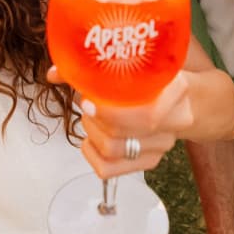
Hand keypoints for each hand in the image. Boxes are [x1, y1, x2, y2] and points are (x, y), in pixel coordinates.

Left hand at [45, 64, 188, 178]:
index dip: (110, 111)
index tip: (88, 100)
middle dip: (95, 118)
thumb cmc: (151, 78)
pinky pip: (108, 169)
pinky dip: (91, 154)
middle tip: (87, 104)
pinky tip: (91, 139)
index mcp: (175, 90)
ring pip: (113, 150)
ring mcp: (163, 144)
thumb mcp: (134, 64)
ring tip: (91, 117)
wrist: (178, 98)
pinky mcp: (149, 161)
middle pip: (124, 132)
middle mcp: (175, 120)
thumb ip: (94, 67)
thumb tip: (55, 73)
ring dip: (92, 132)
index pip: (146, 113)